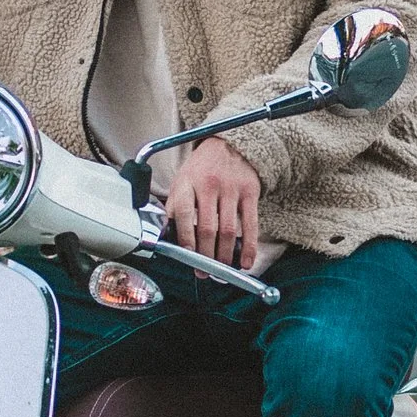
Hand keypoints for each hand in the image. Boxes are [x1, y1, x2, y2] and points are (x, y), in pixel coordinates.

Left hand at [162, 136, 260, 267]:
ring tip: (221, 270)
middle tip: (204, 272)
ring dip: (225, 256)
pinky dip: (249, 247)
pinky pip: (251, 225)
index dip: (185, 238)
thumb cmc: (202, 168)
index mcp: (187, 182)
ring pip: (228, 230)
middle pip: (207, 227)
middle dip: (205, 255)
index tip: (187, 257)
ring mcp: (231, 188)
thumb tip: (166, 236)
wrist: (229, 144)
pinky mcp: (250, 192)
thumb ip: (174, 206)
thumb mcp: (181, 180)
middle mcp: (209, 184)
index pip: (184, 213)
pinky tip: (246, 262)